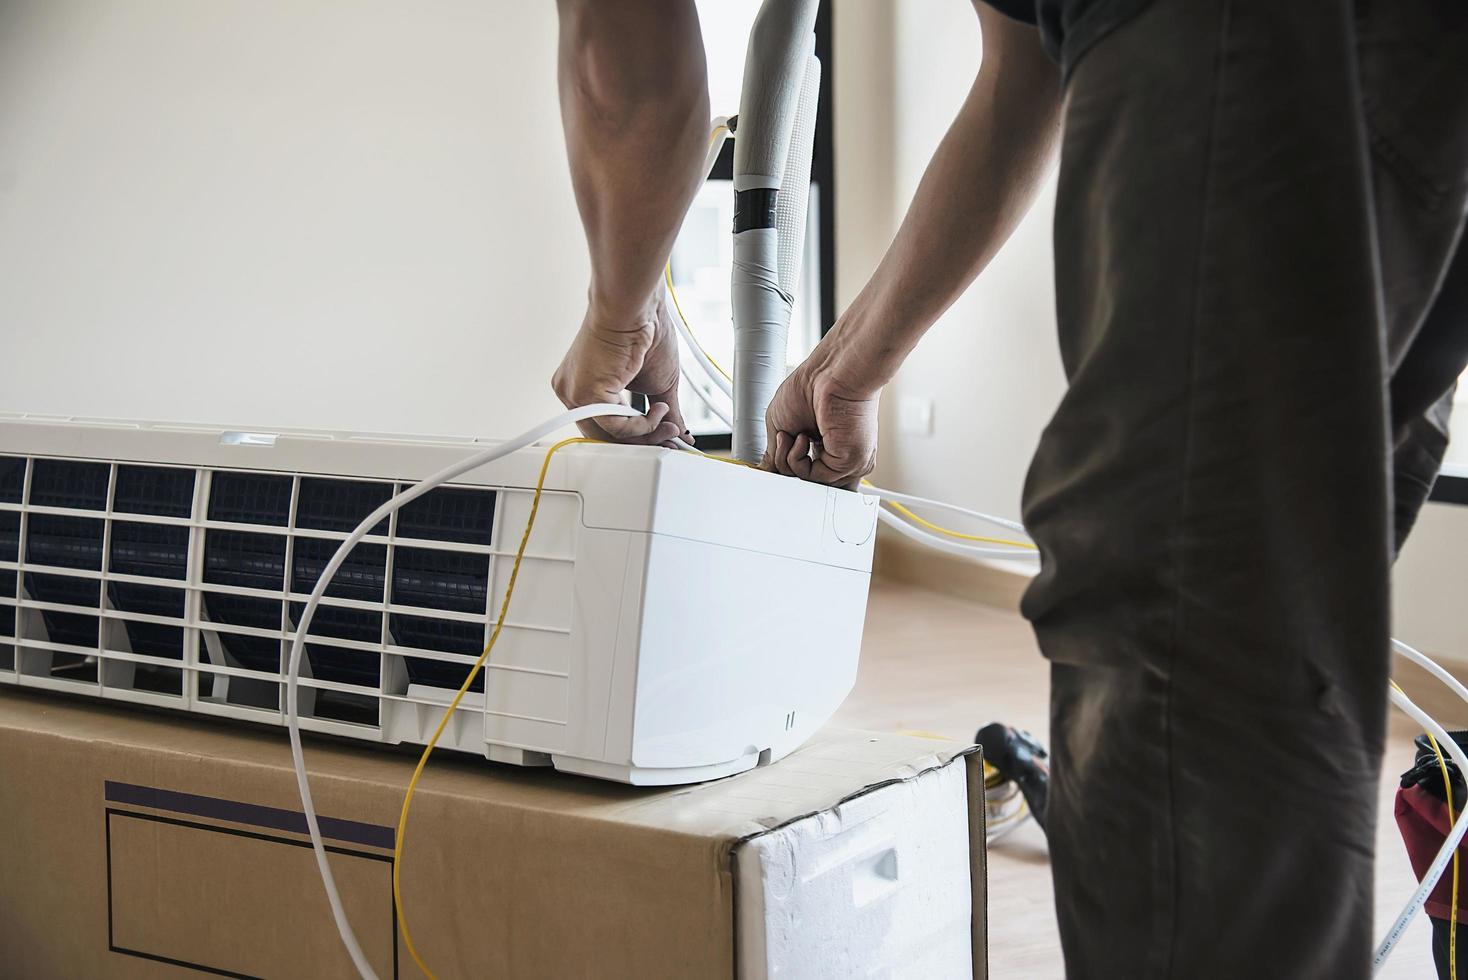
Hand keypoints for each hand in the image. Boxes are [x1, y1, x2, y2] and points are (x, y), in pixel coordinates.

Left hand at [552, 293, 689, 444]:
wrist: (637, 308)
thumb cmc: (644, 333)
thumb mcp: (657, 384)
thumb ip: (663, 413)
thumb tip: (678, 433)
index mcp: (585, 388)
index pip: (606, 428)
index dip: (637, 438)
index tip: (663, 437)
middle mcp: (574, 393)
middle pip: (606, 437)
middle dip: (643, 442)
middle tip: (670, 437)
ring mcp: (575, 395)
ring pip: (611, 435)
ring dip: (647, 434)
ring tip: (668, 420)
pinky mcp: (585, 394)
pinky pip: (617, 426)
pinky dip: (643, 425)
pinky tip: (659, 410)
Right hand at [759, 341, 879, 489]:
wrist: (832, 372)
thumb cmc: (812, 386)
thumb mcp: (780, 424)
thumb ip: (774, 454)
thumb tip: (766, 471)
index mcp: (828, 448)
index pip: (808, 476)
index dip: (788, 470)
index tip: (773, 461)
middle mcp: (840, 457)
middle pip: (806, 484)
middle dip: (785, 467)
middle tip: (782, 442)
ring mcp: (846, 463)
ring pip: (807, 483)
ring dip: (788, 461)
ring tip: (790, 435)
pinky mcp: (848, 464)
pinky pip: (813, 478)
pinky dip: (796, 460)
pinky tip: (800, 438)